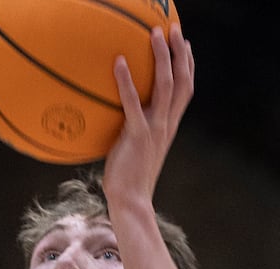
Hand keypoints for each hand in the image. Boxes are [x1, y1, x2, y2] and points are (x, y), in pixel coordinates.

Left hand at [104, 25, 193, 204]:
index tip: (185, 45)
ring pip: (166, 85)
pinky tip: (119, 62)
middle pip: (182, 80)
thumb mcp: (134, 150)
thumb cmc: (127, 180)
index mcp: (168, 126)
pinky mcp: (138, 136)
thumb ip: (133, 131)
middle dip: (180, 52)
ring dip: (162, 57)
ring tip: (155, 34)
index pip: (185, 90)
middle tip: (174, 29)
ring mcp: (155, 129)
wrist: (130, 202)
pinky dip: (127, 81)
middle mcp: (166, 124)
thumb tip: (118, 121)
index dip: (188, 66)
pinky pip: (133, 103)